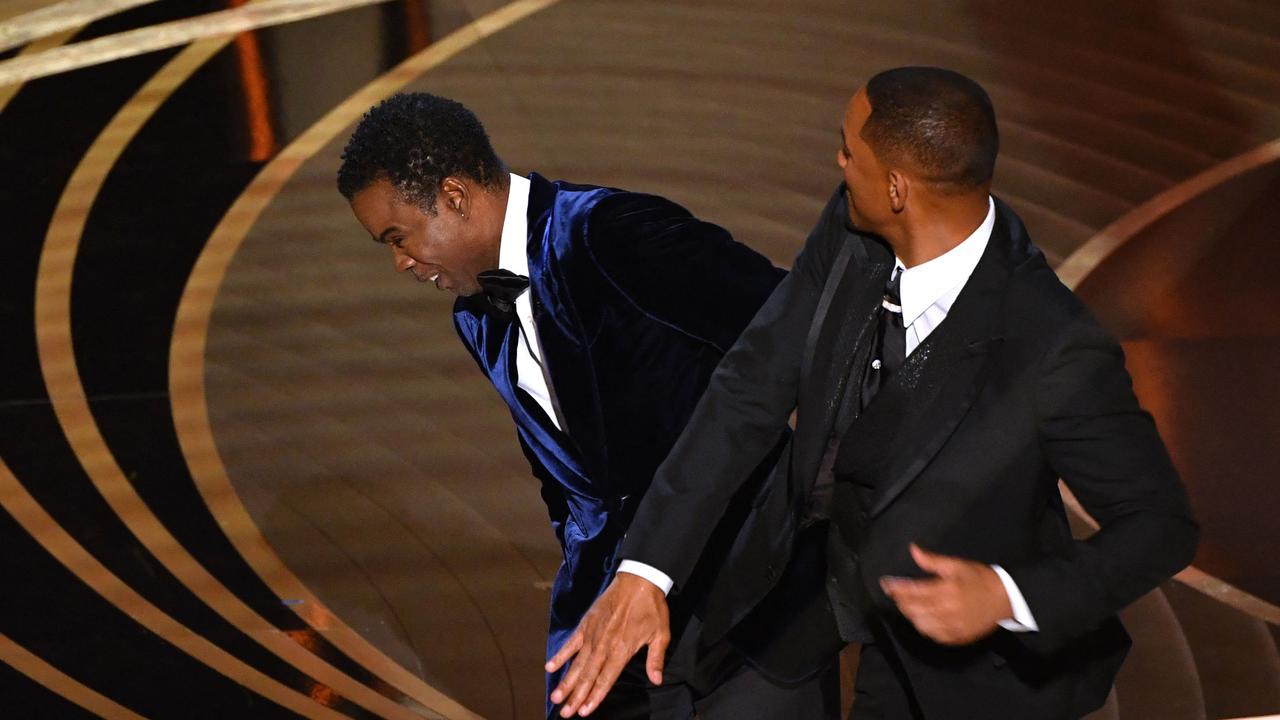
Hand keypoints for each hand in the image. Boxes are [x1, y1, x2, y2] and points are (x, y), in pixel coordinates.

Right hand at [545, 573, 670, 716]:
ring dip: (566, 682)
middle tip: (564, 713)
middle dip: (576, 696)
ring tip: (555, 697)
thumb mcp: (660, 634)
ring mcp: (592, 635)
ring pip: (577, 663)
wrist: (639, 580)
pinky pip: (571, 643)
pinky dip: (561, 655)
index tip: (584, 712)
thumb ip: (655, 659)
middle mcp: (604, 645)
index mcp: (622, 650)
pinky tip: (550, 667)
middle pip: (588, 676)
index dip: (595, 697)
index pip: (605, 679)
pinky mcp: (586, 624)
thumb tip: (656, 680)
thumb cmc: (652, 608)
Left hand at [880, 543, 1011, 645]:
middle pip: (913, 609)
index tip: (885, 584)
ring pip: (921, 624)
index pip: (912, 591)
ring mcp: (952, 627)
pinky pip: (934, 636)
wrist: (1006, 599)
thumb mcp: (957, 565)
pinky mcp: (958, 637)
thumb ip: (932, 561)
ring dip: (910, 615)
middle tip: (896, 593)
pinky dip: (924, 627)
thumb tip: (913, 550)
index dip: (895, 588)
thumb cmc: (981, 579)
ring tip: (908, 605)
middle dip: (901, 601)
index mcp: (946, 591)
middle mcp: (946, 611)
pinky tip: (922, 619)